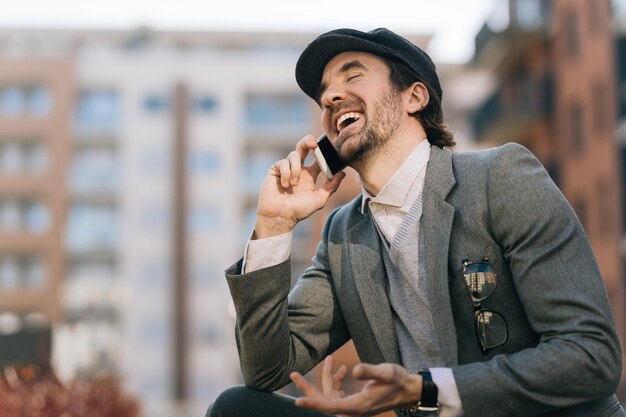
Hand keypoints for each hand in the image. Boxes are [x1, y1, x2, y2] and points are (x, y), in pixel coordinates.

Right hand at [254, 135, 345, 237]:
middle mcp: (299, 169)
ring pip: (294, 155)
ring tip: (294, 184)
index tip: (329, 150)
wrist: (279, 216)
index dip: (324, 152)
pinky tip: (285, 185)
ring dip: (296, 169)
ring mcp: (287, 168)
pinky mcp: (275, 170)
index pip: (318, 158)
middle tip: (314, 144)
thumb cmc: (298, 210)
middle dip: (308, 141)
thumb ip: (331, 186)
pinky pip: (283, 162)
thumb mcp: (319, 199)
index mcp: (310, 175)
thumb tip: (342, 173)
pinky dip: (286, 173)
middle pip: (304, 147)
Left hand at [290, 361, 421, 416]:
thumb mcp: (386, 373)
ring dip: (326, 378)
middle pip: (324, 401)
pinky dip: (336, 380)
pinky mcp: (355, 401)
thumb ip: (370, 371)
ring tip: (329, 360)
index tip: (297, 401)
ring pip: (330, 394)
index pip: (330, 406)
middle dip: (308, 388)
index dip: (313, 404)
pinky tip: (341, 368)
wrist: (409, 390)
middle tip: (293, 373)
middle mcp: (352, 409)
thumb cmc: (398, 381)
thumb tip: (353, 369)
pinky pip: (338, 393)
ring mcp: (353, 406)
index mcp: (357, 406)